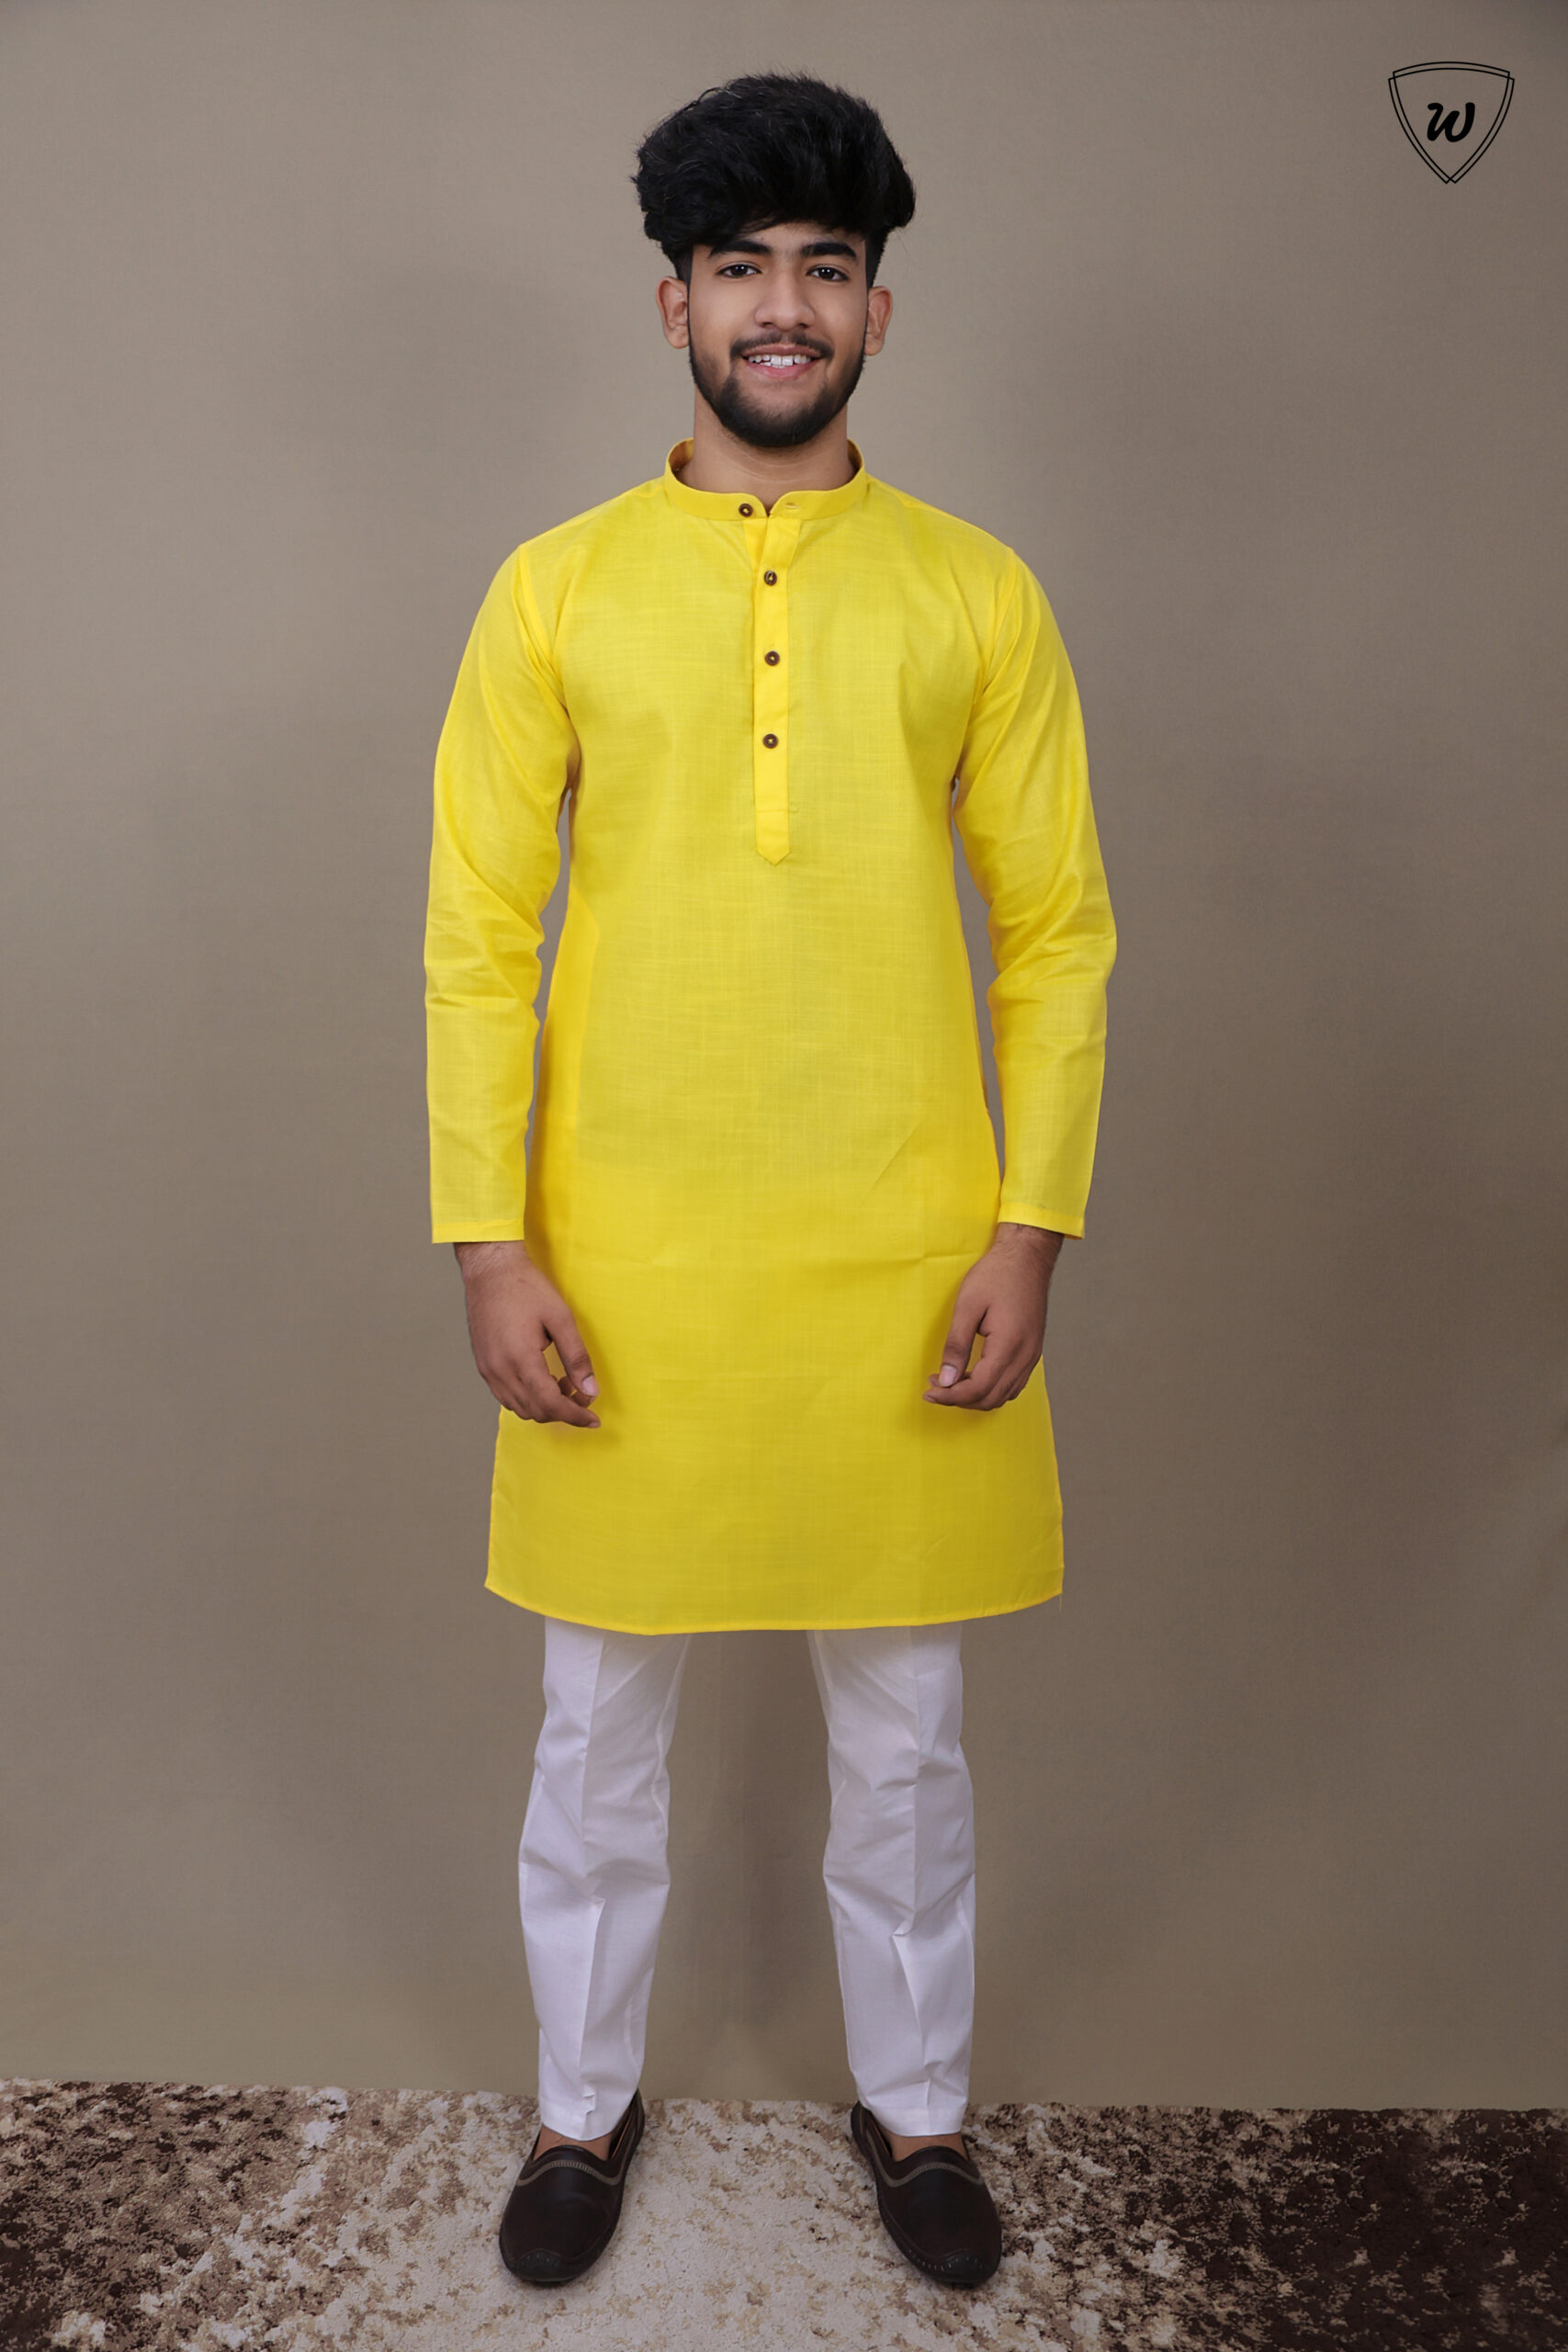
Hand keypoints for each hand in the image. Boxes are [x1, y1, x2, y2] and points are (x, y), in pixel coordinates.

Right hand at [453, 1240, 600, 1427]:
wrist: (490, 1270)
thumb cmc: (526, 1288)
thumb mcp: (560, 1318)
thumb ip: (576, 1357)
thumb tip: (590, 1390)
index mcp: (520, 1359)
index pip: (551, 1404)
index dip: (575, 1416)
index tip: (593, 1419)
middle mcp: (500, 1370)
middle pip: (535, 1411)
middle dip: (563, 1411)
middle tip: (582, 1394)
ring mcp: (488, 1370)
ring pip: (519, 1408)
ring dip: (545, 1406)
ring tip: (563, 1383)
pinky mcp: (483, 1365)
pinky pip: (506, 1396)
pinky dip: (527, 1398)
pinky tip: (542, 1379)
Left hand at [923, 1223, 1064, 1409]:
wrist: (1027, 1257)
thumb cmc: (997, 1275)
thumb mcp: (967, 1306)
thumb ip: (956, 1345)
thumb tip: (945, 1379)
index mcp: (1009, 1345)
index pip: (978, 1388)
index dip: (950, 1396)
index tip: (929, 1392)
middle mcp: (1025, 1356)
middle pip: (991, 1398)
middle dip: (959, 1400)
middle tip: (934, 1387)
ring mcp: (1032, 1355)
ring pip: (1003, 1395)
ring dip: (975, 1396)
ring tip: (950, 1382)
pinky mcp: (1033, 1351)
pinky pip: (1013, 1383)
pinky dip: (991, 1388)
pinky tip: (973, 1376)